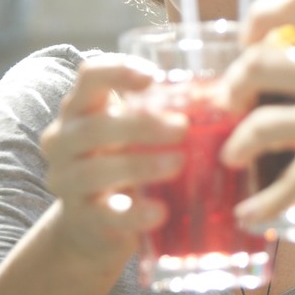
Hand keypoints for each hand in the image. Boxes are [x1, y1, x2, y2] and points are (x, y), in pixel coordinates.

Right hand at [38, 57, 187, 267]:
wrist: (93, 223)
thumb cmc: (124, 160)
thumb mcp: (135, 132)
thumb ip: (164, 111)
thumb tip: (231, 96)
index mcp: (81, 108)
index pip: (89, 75)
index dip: (118, 70)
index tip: (155, 76)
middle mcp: (63, 140)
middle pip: (93, 126)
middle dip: (141, 126)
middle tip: (183, 128)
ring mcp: (66, 181)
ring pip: (95, 171)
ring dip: (140, 165)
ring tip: (178, 164)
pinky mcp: (80, 218)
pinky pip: (105, 214)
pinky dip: (135, 213)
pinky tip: (161, 211)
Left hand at [220, 0, 294, 235]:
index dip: (260, 15)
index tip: (250, 39)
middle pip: (259, 61)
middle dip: (233, 83)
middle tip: (231, 101)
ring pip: (257, 123)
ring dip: (236, 144)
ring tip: (233, 157)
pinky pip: (277, 184)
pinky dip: (261, 204)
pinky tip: (253, 214)